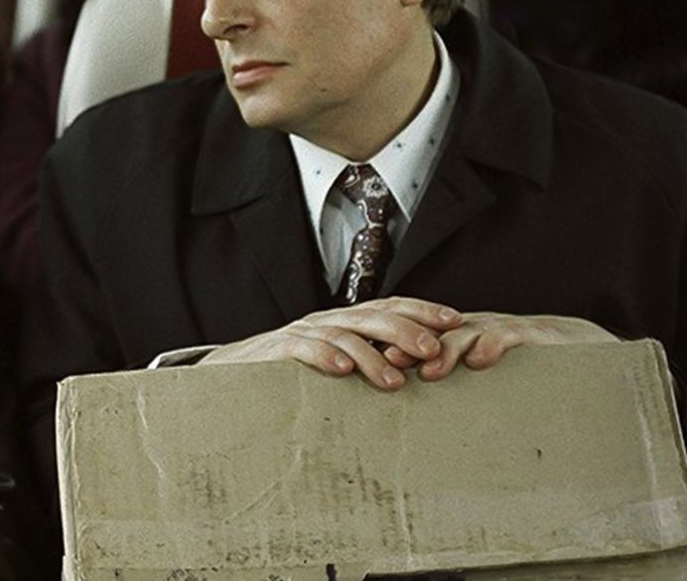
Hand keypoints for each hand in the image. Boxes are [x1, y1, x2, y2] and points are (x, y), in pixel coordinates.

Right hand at [198, 297, 462, 390]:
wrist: (230, 376)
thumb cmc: (291, 376)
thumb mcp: (337, 366)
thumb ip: (370, 363)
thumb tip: (422, 375)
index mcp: (346, 321)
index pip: (390, 306)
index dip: (423, 310)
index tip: (456, 320)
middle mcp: (327, 320)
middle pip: (372, 316)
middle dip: (406, 331)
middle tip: (432, 350)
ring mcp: (301, 332)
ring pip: (343, 335)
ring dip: (371, 356)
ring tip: (395, 381)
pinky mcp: (275, 349)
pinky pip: (302, 348)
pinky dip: (324, 357)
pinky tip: (342, 371)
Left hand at [383, 312, 618, 381]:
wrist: (574, 343)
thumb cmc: (521, 368)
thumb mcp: (482, 379)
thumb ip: (454, 390)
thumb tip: (412, 426)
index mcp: (455, 339)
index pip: (418, 340)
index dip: (394, 350)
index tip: (370, 366)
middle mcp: (471, 329)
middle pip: (433, 333)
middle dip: (409, 347)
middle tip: (388, 365)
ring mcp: (496, 328)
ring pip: (464, 332)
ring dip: (446, 350)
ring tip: (430, 371)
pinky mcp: (527, 333)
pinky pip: (506, 334)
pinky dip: (491, 344)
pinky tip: (480, 360)